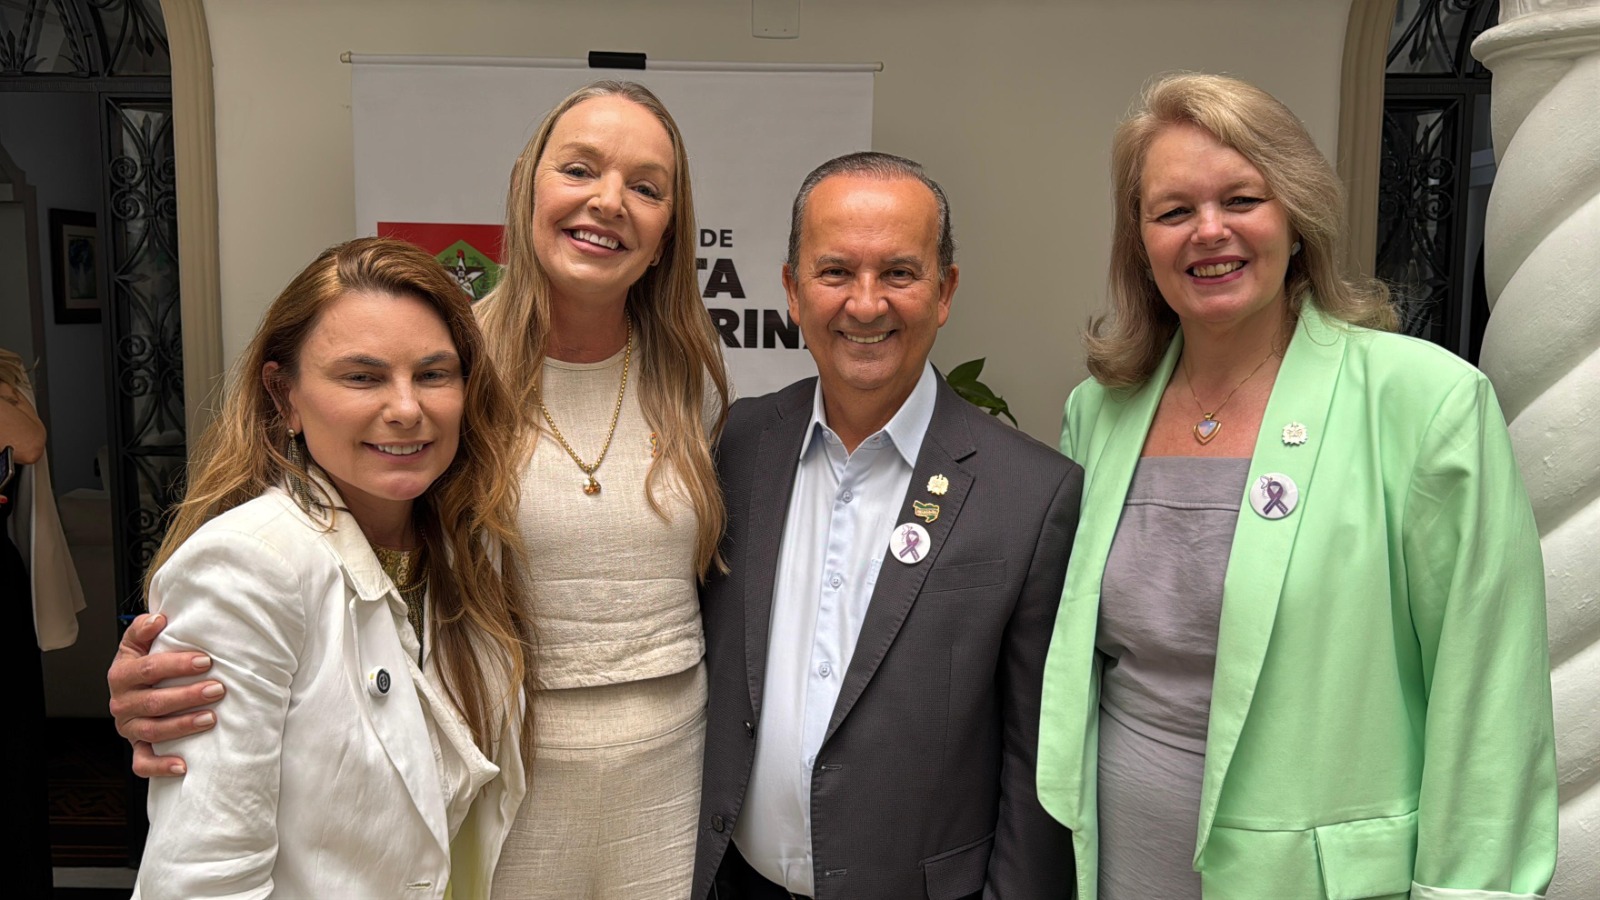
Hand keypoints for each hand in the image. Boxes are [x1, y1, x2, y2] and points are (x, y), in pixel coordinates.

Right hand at [108, 613, 225, 776]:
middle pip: (155, 701)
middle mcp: (122, 703)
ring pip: (153, 730)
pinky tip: (183, 765)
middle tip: (218, 689)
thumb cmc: (144, 664)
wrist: (134, 689)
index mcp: (122, 674)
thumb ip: (143, 629)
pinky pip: (143, 762)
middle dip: (188, 695)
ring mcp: (128, 727)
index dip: (177, 665)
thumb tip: (158, 619)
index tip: (205, 661)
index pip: (148, 669)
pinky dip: (161, 766)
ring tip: (211, 718)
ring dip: (183, 726)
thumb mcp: (138, 644)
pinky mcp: (136, 747)